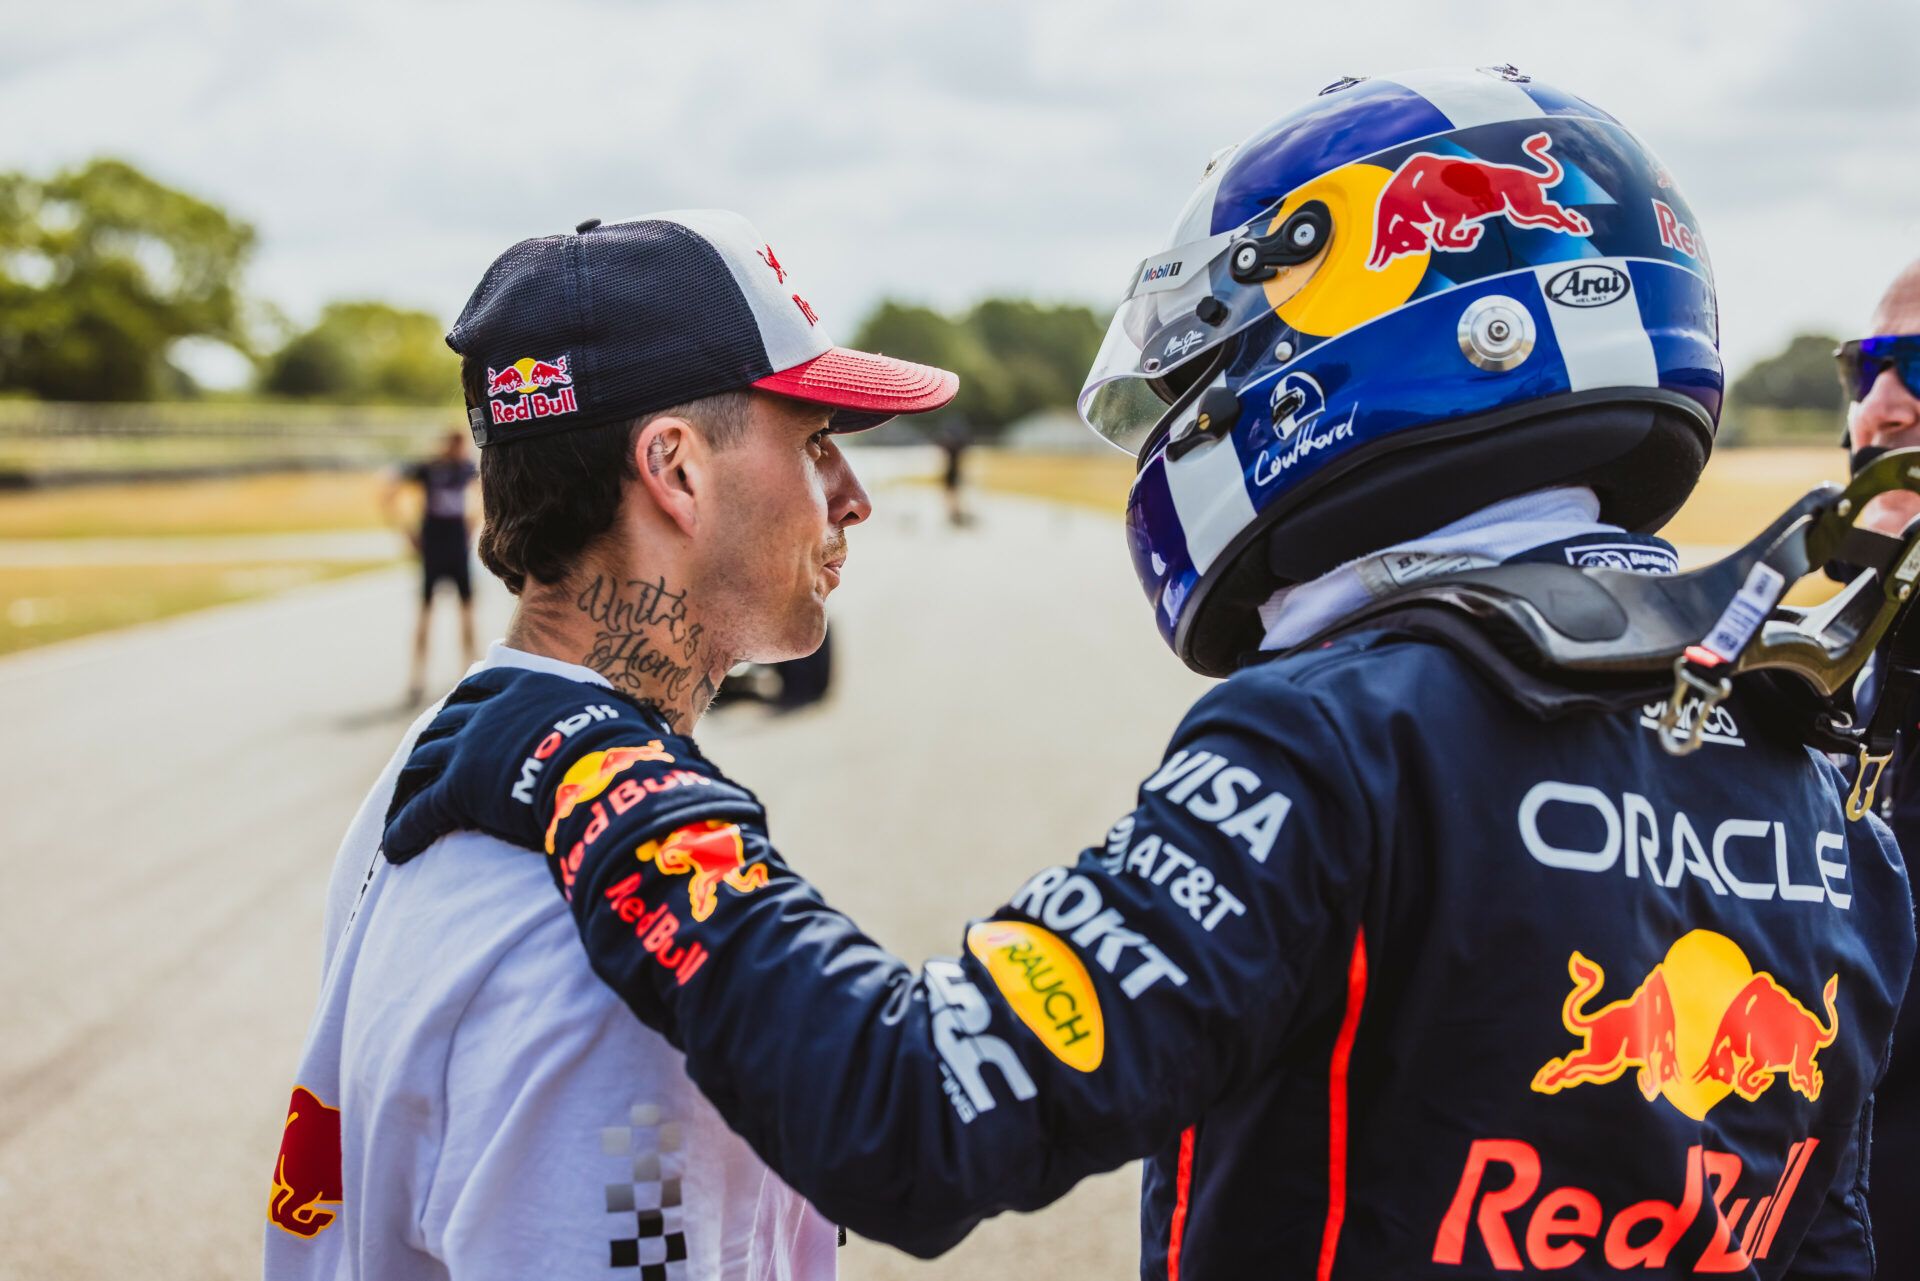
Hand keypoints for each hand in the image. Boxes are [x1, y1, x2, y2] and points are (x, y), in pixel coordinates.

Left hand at [383, 668, 649, 862]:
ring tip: (397, 811)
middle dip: (428, 748)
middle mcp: (487, 712)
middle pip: (442, 726)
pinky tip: (395, 849)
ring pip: (420, 768)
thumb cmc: (623, 746)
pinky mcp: (455, 789)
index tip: (457, 716)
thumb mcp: (619, 718)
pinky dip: (403, 830)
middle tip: (419, 770)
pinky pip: (420, 811)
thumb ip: (619, 720)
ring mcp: (467, 749)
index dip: (464, 704)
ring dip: (405, 790)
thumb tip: (662, 729)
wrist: (600, 768)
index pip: (481, 688)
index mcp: (523, 688)